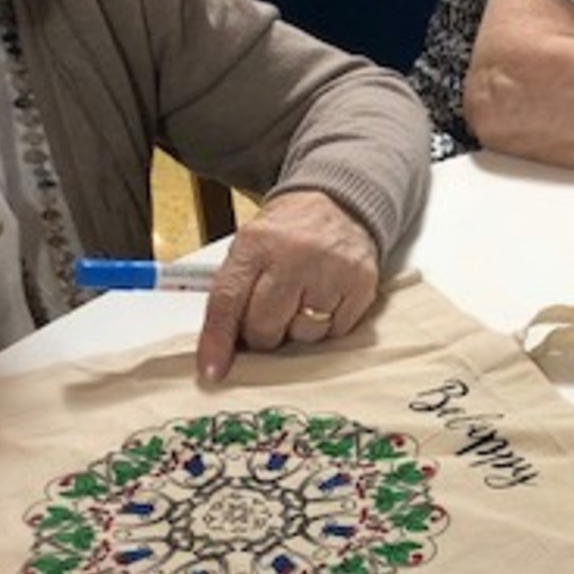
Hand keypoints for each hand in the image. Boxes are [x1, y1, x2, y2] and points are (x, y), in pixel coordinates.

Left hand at [196, 190, 380, 383]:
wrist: (340, 203)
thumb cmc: (289, 232)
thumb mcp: (250, 245)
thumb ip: (233, 290)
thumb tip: (219, 347)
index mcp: (256, 243)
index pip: (228, 301)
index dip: (217, 341)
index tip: (213, 371)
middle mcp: (294, 255)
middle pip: (265, 326)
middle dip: (263, 333)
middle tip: (269, 316)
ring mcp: (330, 270)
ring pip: (304, 334)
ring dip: (298, 328)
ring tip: (302, 299)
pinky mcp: (360, 284)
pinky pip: (335, 332)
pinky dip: (327, 324)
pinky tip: (324, 298)